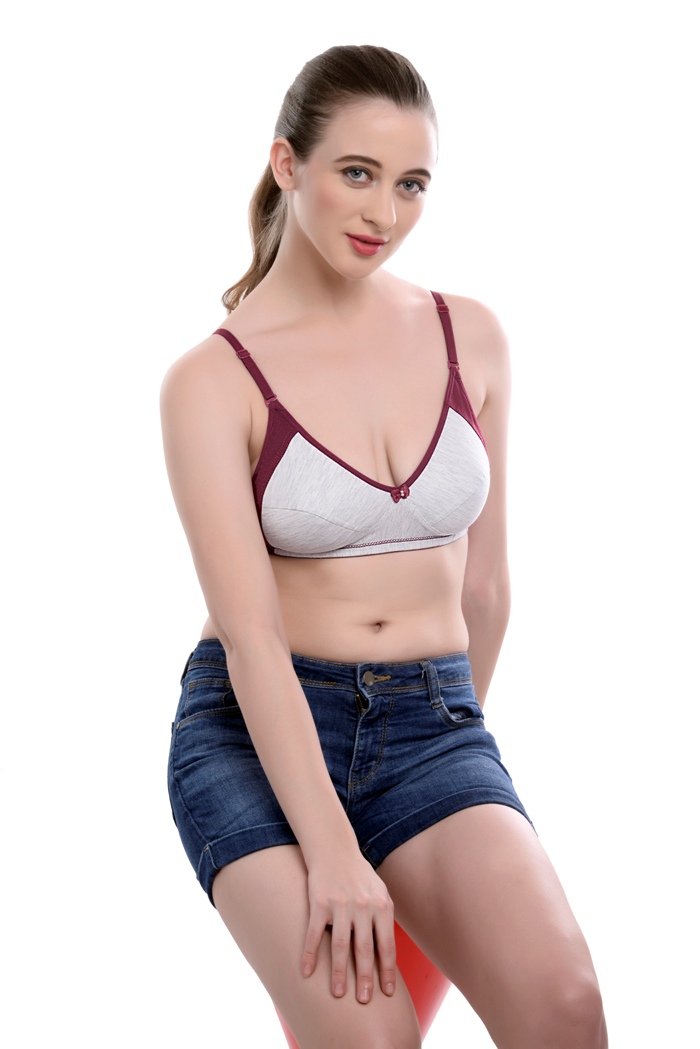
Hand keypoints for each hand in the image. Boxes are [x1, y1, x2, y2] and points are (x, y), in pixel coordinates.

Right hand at [301, 849, 395, 1003]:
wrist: (334, 849)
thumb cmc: (359, 875)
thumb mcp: (379, 893)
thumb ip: (384, 920)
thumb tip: (388, 955)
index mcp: (382, 905)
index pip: (387, 945)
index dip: (387, 970)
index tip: (387, 992)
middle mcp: (363, 905)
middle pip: (366, 949)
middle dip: (366, 978)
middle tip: (364, 1000)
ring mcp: (341, 904)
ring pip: (341, 946)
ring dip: (340, 972)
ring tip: (338, 993)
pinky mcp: (319, 903)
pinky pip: (315, 934)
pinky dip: (311, 955)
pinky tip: (307, 972)